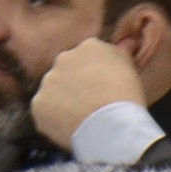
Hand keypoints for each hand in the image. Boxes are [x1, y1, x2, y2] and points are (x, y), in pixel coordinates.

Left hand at [30, 37, 148, 148]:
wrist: (111, 127)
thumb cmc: (126, 99)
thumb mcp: (132, 70)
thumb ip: (122, 54)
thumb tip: (125, 43)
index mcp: (89, 46)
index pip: (89, 56)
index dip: (96, 73)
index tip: (103, 87)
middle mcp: (64, 58)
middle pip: (68, 70)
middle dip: (76, 84)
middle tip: (91, 103)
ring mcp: (48, 81)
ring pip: (54, 90)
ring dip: (63, 100)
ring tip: (80, 118)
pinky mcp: (38, 103)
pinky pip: (45, 111)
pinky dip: (54, 119)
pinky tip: (70, 127)